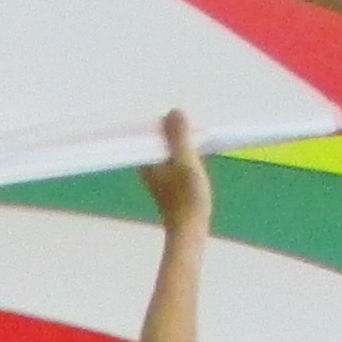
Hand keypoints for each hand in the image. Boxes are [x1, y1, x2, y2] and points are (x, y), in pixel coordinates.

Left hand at [138, 112, 210, 237]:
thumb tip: (173, 112)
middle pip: (159, 137)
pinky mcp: (168, 180)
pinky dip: (183, 151)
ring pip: (167, 147)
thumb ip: (179, 137)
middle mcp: (146, 166)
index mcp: (146, 160)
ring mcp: (156, 174)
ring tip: (195, 133)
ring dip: (180, 139)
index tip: (182, 119)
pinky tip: (195, 150)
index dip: (166, 121)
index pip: (150, 129)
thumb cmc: (187, 198)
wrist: (189, 229)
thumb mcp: (186, 162)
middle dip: (173, 128)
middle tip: (191, 124)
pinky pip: (173, 157)